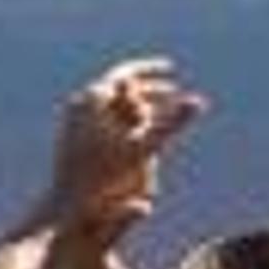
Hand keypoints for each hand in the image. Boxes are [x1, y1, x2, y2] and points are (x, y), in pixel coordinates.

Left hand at [43, 58, 205, 234]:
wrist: (69, 200)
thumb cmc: (108, 175)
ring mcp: (71, 117)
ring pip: (110, 101)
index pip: (126, 72)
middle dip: (148, 86)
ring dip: (137, 101)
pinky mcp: (69, 132)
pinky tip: (140, 127)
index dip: (151, 68)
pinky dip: (122, 115)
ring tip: (161, 108)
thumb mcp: (145, 146)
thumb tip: (199, 101)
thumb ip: (173, 122)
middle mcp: (78, 103)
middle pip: (118, 85)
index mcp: (93, 99)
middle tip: (172, 89)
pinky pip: (100, 115)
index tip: (172, 67)